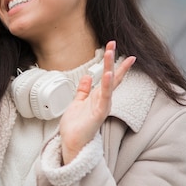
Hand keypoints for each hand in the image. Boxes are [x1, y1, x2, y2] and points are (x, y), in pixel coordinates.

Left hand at [59, 41, 135, 163]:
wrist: (72, 143)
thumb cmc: (75, 126)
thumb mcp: (77, 103)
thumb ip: (84, 90)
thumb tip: (88, 77)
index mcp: (97, 96)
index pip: (108, 76)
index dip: (111, 62)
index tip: (113, 47)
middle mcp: (103, 100)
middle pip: (111, 76)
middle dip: (112, 60)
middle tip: (113, 42)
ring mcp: (102, 107)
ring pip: (109, 84)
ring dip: (111, 68)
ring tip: (111, 53)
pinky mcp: (99, 114)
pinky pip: (104, 98)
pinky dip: (108, 87)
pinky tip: (110, 75)